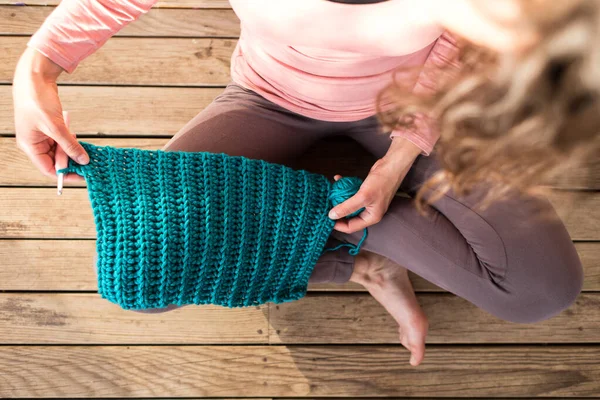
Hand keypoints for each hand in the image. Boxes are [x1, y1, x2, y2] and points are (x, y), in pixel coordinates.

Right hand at [13, 47, 86, 180]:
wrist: (33, 76)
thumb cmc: (37, 99)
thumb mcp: (56, 126)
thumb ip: (70, 145)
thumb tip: (83, 161)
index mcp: (30, 146)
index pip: (49, 169)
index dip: (67, 174)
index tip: (84, 176)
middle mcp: (34, 143)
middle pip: (56, 161)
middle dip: (71, 159)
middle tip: (87, 158)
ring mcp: (41, 135)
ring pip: (60, 150)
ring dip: (72, 148)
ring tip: (80, 142)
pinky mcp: (48, 126)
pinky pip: (61, 139)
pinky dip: (70, 138)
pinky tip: (73, 132)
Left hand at [329, 137, 420, 233]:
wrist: (392, 165)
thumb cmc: (381, 183)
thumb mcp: (362, 196)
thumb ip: (347, 207)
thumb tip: (331, 216)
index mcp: (371, 217)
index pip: (351, 227)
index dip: (338, 224)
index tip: (326, 218)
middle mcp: (369, 211)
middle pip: (349, 216)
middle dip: (337, 211)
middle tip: (325, 205)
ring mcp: (367, 201)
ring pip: (349, 204)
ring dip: (339, 198)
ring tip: (330, 192)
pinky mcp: (365, 192)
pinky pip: (351, 193)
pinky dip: (344, 187)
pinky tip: (338, 179)